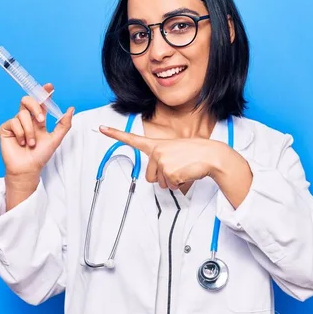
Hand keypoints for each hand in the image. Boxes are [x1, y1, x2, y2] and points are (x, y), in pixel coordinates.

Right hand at [0, 83, 74, 179]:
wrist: (28, 168)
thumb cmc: (41, 155)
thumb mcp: (56, 139)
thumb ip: (64, 124)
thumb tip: (71, 109)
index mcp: (39, 119)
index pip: (41, 102)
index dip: (44, 92)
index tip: (50, 86)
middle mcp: (27, 119)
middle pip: (27, 100)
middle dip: (36, 107)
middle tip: (42, 120)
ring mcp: (16, 122)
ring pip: (22, 114)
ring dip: (30, 130)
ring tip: (31, 143)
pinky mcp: (6, 128)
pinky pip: (13, 122)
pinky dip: (21, 133)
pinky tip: (21, 143)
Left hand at [99, 125, 225, 189]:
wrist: (211, 154)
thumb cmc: (194, 153)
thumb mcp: (174, 151)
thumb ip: (161, 160)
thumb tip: (157, 177)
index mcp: (156, 145)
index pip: (132, 139)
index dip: (115, 134)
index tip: (101, 128)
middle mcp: (156, 152)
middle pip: (150, 177)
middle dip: (163, 177)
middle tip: (176, 167)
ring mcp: (162, 162)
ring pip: (160, 183)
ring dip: (172, 180)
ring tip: (182, 168)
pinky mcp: (169, 172)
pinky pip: (170, 186)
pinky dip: (179, 183)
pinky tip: (186, 172)